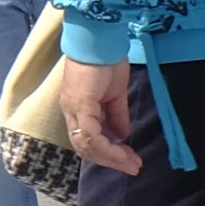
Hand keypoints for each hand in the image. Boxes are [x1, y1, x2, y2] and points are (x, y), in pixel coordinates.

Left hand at [62, 56, 142, 175]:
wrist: (100, 38)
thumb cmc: (106, 60)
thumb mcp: (115, 94)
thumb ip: (117, 115)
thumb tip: (124, 136)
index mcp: (78, 109)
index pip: (88, 140)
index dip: (107, 154)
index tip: (129, 161)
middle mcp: (71, 112)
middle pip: (85, 147)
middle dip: (110, 160)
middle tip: (132, 167)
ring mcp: (73, 109)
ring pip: (87, 145)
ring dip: (111, 158)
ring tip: (132, 163)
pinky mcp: (80, 104)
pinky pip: (91, 134)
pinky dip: (107, 147)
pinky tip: (123, 152)